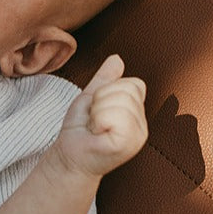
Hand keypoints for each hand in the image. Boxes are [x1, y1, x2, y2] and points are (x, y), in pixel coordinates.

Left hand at [56, 54, 146, 177]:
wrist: (68, 155)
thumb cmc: (80, 129)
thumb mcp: (91, 97)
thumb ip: (105, 78)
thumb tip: (117, 58)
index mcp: (137, 112)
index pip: (133, 83)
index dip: (108, 91)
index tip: (98, 110)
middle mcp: (143, 124)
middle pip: (126, 90)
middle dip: (101, 100)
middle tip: (95, 120)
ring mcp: (138, 136)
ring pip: (121, 101)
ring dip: (98, 111)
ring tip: (96, 127)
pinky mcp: (128, 144)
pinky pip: (116, 116)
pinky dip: (100, 120)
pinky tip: (98, 133)